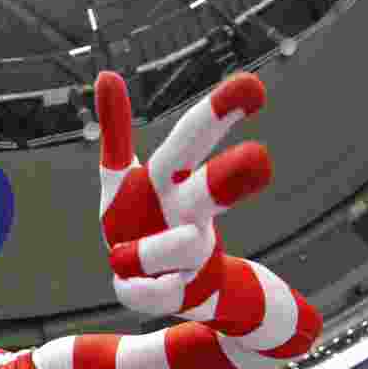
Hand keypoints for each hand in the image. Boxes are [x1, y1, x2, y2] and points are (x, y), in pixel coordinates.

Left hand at [96, 72, 270, 315]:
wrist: (172, 287)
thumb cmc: (146, 219)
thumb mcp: (122, 176)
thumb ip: (117, 129)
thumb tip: (106, 74)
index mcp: (173, 179)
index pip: (193, 140)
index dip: (218, 112)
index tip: (253, 86)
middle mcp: (190, 213)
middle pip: (213, 189)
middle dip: (233, 176)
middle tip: (261, 159)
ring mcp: (190, 255)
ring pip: (182, 247)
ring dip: (152, 250)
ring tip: (120, 254)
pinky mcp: (179, 294)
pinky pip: (154, 293)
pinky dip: (135, 289)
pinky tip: (126, 284)